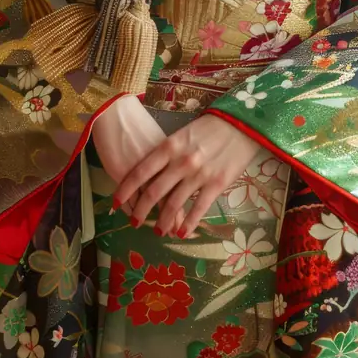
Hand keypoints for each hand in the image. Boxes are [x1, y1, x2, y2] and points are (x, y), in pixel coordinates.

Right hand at [92, 96, 182, 226]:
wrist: (117, 110)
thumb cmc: (140, 124)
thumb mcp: (161, 143)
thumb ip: (172, 163)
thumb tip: (181, 181)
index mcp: (175, 156)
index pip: (184, 188)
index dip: (185, 208)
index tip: (185, 223)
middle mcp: (161, 165)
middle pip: (168, 198)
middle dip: (169, 218)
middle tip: (169, 231)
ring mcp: (142, 170)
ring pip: (148, 201)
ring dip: (148, 215)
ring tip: (151, 228)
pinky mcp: (122, 172)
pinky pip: (130, 197)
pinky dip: (132, 208)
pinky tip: (133, 214)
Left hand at [114, 114, 260, 237]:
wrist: (242, 123)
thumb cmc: (210, 127)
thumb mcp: (183, 134)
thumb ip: (167, 153)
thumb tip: (151, 174)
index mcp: (170, 146)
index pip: (140, 172)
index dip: (126, 189)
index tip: (116, 202)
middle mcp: (181, 162)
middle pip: (153, 192)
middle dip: (140, 211)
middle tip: (134, 221)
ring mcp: (198, 175)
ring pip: (173, 205)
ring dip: (162, 222)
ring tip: (157, 231)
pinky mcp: (216, 185)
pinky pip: (198, 210)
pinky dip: (187, 224)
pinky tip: (181, 233)